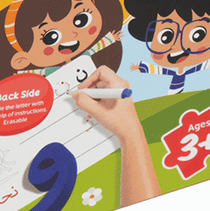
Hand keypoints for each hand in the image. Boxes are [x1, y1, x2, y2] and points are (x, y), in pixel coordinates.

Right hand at [75, 63, 159, 205]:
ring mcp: (117, 96)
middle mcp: (120, 87)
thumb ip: (87, 103)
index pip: (101, 71)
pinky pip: (99, 100)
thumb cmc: (123, 127)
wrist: (134, 140)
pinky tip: (91, 115)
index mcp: (120, 84)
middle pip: (97, 80)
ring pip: (96, 91)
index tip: (82, 91)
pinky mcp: (114, 105)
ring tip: (86, 110)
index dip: (89, 78)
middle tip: (79, 100)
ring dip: (89, 100)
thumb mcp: (102, 114)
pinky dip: (93, 106)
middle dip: (87, 90)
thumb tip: (75, 95)